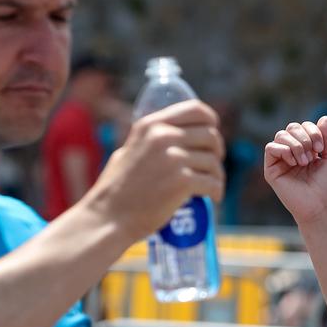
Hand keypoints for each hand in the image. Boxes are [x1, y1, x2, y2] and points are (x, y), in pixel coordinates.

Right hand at [86, 100, 223, 240]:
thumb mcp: (129, 150)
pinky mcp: (183, 181)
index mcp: (151, 125)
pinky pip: (213, 182)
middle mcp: (163, 136)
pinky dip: (217, 191)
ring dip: (217, 175)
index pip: (196, 110)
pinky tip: (213, 197)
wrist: (109, 216)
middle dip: (217, 152)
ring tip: (211, 185)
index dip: (211, 122)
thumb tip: (178, 135)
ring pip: (214, 162)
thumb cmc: (118, 189)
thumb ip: (152, 140)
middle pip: (211, 135)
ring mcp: (174, 158)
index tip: (212, 136)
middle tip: (211, 167)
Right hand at [264, 116, 326, 225]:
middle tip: (313, 154)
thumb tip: (324, 117)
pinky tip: (294, 162)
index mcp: (307, 148)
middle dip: (305, 137)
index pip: (304, 126)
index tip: (321, 149)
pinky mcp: (271, 169)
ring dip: (296, 145)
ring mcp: (281, 160)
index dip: (313, 131)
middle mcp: (292, 152)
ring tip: (305, 161)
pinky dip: (284, 150)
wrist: (321, 206)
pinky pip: (270, 148)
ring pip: (281, 135)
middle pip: (291, 127)